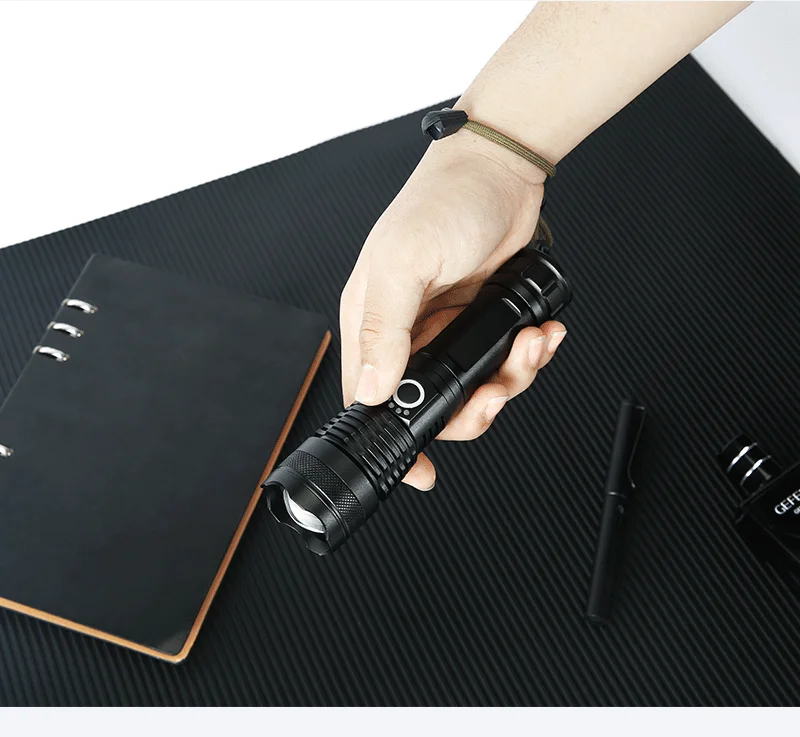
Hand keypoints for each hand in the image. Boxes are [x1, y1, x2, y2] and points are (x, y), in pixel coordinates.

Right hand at [339, 132, 567, 490]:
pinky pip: (504, 362)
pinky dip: (528, 357)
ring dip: (510, 380)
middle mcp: (408, 331)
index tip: (421, 468)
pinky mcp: (483, 322)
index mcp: (372, 322)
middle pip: (432, 404)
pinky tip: (539, 334)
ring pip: (476, 388)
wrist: (501, 169)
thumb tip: (373, 387)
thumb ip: (386, 327)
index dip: (393, 438)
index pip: (369, 397)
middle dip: (472, 410)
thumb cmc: (442, 201)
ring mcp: (448, 329)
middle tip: (495, 393)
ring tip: (527, 348)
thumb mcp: (404, 262)